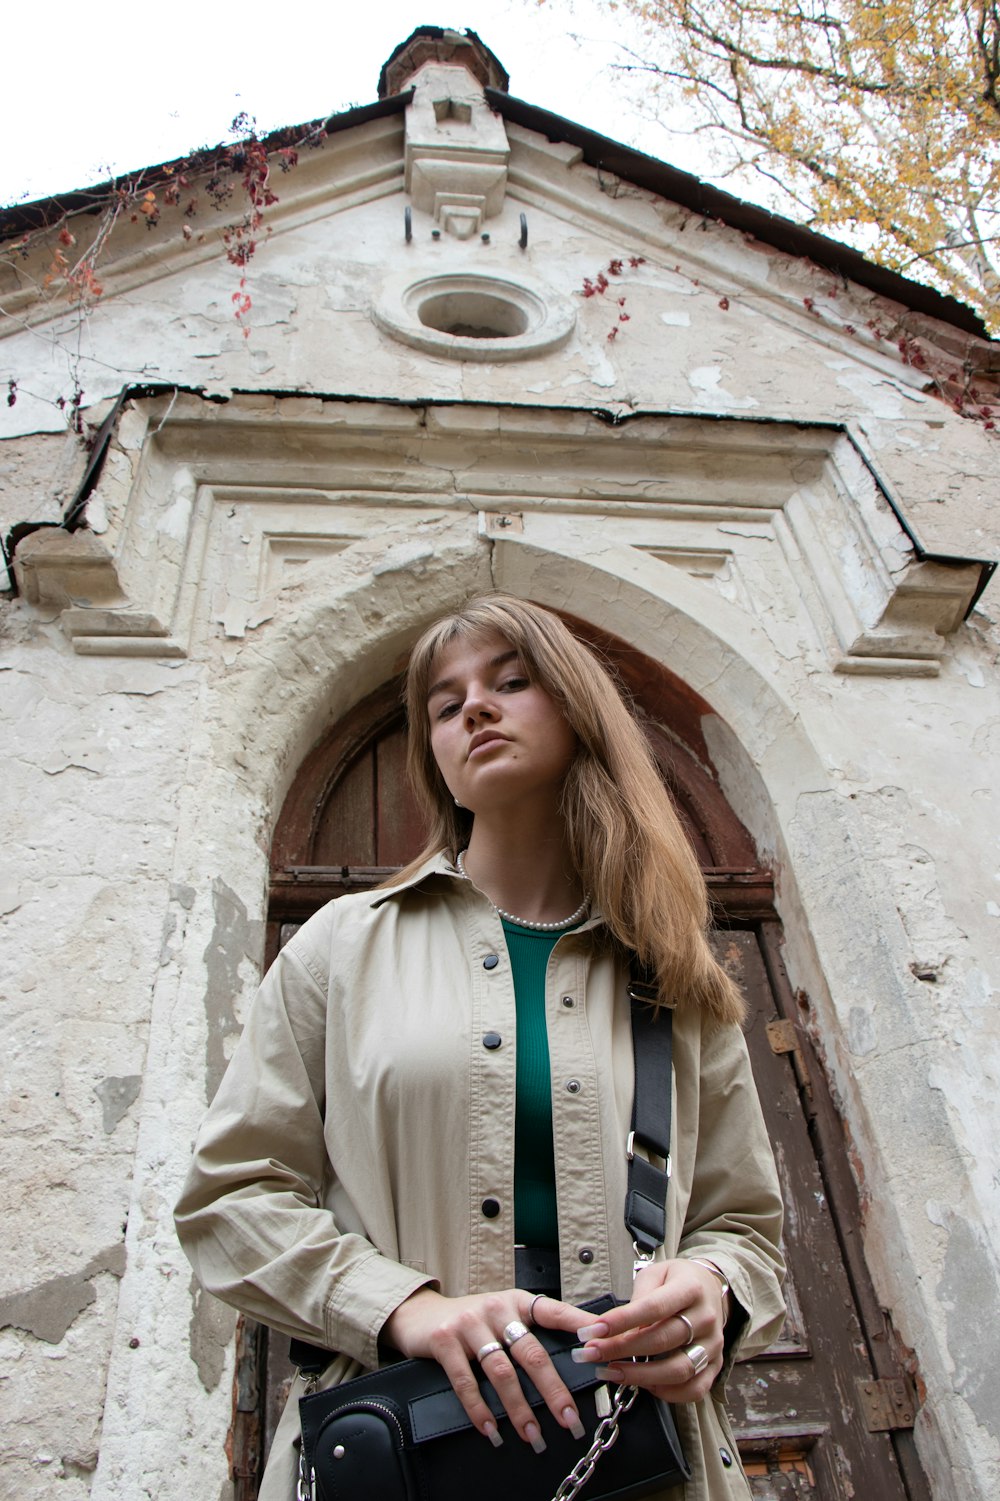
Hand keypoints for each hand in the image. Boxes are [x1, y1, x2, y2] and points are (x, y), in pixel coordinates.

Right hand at [383, 1287, 589, 1449]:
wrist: (420, 1313)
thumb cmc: (471, 1321)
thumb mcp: (503, 1315)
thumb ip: (530, 1334)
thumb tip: (572, 1364)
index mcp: (517, 1302)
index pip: (554, 1311)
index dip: (577, 1324)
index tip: (599, 1342)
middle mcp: (496, 1308)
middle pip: (532, 1353)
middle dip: (553, 1390)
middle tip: (569, 1419)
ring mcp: (469, 1324)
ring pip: (502, 1372)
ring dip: (520, 1409)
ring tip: (533, 1436)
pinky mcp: (445, 1341)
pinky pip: (466, 1382)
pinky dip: (480, 1410)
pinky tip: (492, 1430)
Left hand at [570, 1259, 726, 1401]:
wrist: (710, 1289)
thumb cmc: (676, 1280)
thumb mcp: (656, 1274)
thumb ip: (639, 1297)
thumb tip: (617, 1326)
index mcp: (690, 1288)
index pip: (654, 1307)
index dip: (621, 1321)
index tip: (593, 1330)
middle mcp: (705, 1318)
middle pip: (662, 1340)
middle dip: (621, 1349)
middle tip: (591, 1353)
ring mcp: (713, 1345)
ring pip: (678, 1369)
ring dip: (639, 1375)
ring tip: (610, 1372)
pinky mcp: (715, 1366)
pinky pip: (693, 1389)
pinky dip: (667, 1393)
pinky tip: (643, 1385)